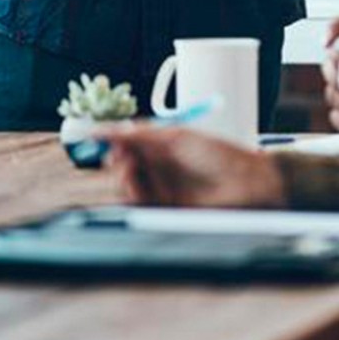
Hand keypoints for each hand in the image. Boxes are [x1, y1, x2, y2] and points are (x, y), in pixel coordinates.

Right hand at [103, 126, 285, 207]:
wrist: (247, 182)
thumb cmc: (218, 155)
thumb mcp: (177, 138)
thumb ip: (141, 135)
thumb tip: (110, 128)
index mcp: (162, 145)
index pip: (127, 141)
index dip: (109, 138)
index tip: (91, 134)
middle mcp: (160, 167)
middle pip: (122, 164)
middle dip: (114, 157)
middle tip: (118, 153)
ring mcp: (163, 189)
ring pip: (127, 185)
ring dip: (121, 175)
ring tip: (129, 167)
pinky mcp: (167, 210)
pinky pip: (140, 204)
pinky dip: (132, 194)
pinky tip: (136, 185)